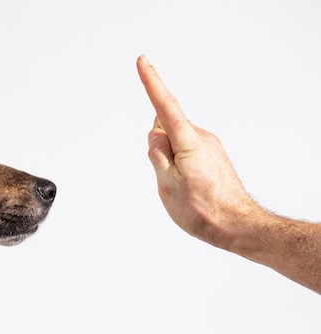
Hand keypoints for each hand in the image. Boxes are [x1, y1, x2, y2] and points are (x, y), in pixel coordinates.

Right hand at [136, 55, 259, 248]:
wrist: (237, 225)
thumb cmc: (202, 210)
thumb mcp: (167, 185)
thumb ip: (157, 154)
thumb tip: (155, 135)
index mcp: (188, 142)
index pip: (164, 106)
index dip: (152, 82)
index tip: (142, 62)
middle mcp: (201, 137)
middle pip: (165, 128)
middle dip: (157, 145)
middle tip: (166, 176)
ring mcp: (209, 146)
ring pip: (175, 141)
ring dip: (168, 158)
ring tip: (181, 186)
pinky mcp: (212, 155)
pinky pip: (186, 150)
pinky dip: (179, 162)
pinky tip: (189, 185)